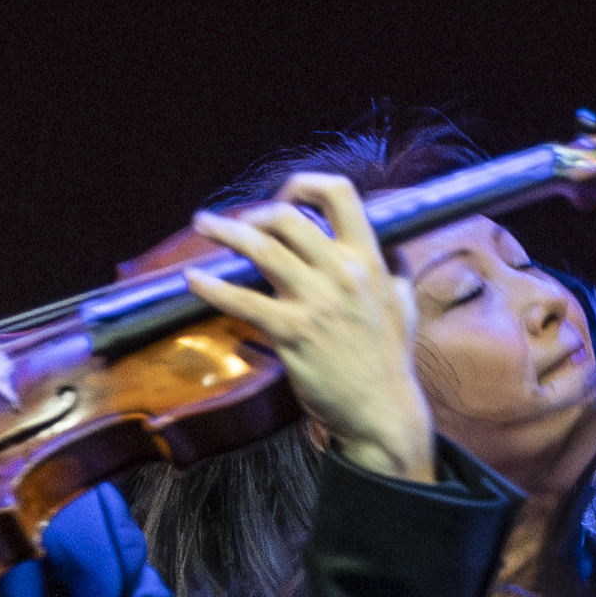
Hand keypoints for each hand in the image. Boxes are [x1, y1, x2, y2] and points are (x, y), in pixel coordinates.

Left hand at [189, 176, 438, 484]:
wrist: (383, 411)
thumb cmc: (390, 360)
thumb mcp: (403, 304)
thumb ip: (392, 272)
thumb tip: (390, 248)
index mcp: (369, 260)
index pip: (340, 194)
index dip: (304, 186)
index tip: (286, 199)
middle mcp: (343, 273)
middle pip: (288, 216)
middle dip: (254, 213)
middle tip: (237, 223)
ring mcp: (317, 302)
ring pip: (262, 249)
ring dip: (225, 232)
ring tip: (203, 225)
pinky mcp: (293, 332)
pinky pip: (243, 301)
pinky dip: (212, 286)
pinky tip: (193, 280)